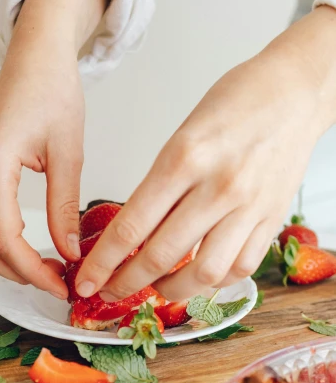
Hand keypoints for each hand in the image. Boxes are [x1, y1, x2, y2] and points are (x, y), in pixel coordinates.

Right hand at [0, 0, 106, 298]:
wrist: (35, 58)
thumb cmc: (53, 92)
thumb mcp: (69, 153)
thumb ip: (65, 208)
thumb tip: (70, 254)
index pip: (4, 238)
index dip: (31, 271)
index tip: (61, 286)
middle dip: (16, 273)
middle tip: (55, 282)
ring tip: (40, 268)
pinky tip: (23, 248)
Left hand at [76, 6, 335, 302]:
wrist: (295, 91)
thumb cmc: (236, 104)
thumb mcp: (181, 136)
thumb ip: (158, 186)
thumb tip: (130, 234)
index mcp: (184, 158)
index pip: (131, 226)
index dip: (103, 262)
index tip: (86, 279)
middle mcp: (218, 187)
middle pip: (161, 257)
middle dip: (126, 283)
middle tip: (110, 291)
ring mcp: (248, 207)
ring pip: (202, 274)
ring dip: (170, 290)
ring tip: (154, 288)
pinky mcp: (271, 220)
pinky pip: (239, 269)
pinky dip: (213, 282)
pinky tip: (196, 276)